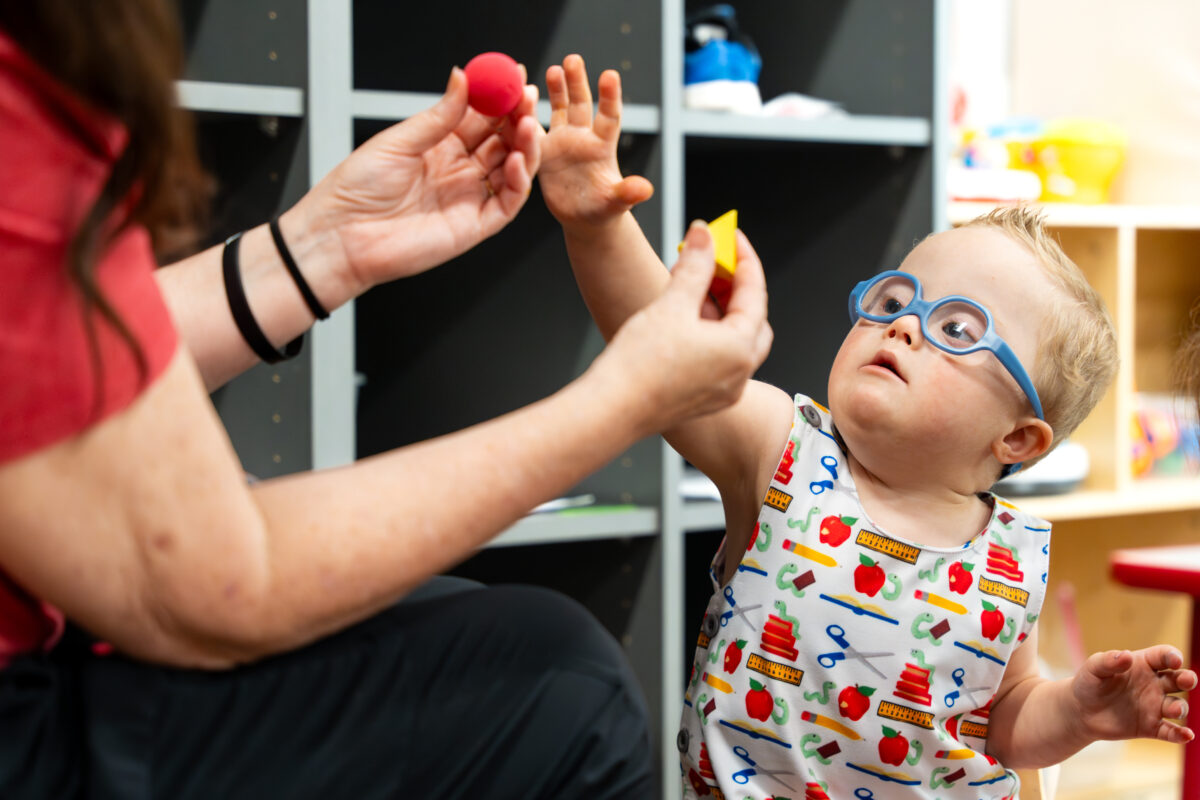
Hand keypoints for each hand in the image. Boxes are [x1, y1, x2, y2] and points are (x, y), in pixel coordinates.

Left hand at [287, 65, 542, 295]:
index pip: (483, 118)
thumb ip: (438, 115)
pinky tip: (516, 160)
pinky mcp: (475, 226)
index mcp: (440, 146)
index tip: (514, 76)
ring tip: (528, 124)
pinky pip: (507, 203)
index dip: (501, 98)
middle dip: (520, 118)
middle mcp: (459, 171)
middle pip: (504, 141)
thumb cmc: (356, 190)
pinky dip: (518, 182)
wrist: (340, 236)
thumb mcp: (398, 140)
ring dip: (526, 146)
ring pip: (512, 169)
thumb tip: (462, 78)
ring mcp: (469, 197)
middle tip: (528, 97)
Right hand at [540, 54, 652, 228]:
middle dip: (577, 82)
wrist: (583, 216)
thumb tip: (646, 189)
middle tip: (573, 59)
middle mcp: (583, 138)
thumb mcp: (615, 203)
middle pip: (581, 105)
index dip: (609, 97)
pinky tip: (521, 97)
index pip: (609, 117)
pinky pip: (533, 129)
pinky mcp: (544, 151)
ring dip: (556, 89)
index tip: (610, 75)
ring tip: (553, 70)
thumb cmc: (603, 210)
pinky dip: (527, 115)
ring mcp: (563, 142)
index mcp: (602, 147)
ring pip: (559, 109)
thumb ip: (627, 193)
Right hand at [592, 222, 771, 433]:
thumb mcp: (671, 304)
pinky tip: (685, 321)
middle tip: (716, 263)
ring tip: (694, 288)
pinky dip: (711, 334)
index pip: (755, 292)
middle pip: (752, 318)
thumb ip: (694, 265)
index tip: (730, 237)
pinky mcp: (704, 399)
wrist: (612, 410)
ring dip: (722, 311)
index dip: (742, 258)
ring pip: (736, 340)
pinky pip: (719, 359)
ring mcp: (723, 390)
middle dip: (736, 287)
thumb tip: (704, 234)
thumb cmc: (640, 365)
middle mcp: (739, 374)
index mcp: (739, 349)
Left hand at [1071, 645, 1195, 743]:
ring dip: (1179, 707)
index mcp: (1143, 664)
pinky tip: (1186, 735)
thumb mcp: (1093, 668)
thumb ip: (1108, 661)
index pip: (1164, 656)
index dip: (1173, 656)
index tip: (1175, 661)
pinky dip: (1179, 734)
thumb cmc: (1089, 684)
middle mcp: (1154, 684)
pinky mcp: (1151, 727)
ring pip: (1177, 706)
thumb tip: (1126, 655)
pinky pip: (1170, 731)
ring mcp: (1154, 706)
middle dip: (1187, 678)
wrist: (1081, 711)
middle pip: (1179, 679)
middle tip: (1187, 680)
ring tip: (1174, 710)